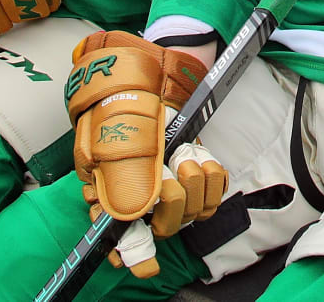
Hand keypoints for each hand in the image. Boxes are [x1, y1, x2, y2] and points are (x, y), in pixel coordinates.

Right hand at [65, 31, 224, 277]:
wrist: (153, 65)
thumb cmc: (125, 96)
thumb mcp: (112, 135)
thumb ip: (119, 177)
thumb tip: (128, 216)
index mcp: (110, 188)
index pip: (122, 237)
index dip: (134, 252)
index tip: (144, 259)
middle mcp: (140, 190)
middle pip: (165, 226)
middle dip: (173, 202)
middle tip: (169, 172)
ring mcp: (169, 179)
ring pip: (192, 211)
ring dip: (193, 182)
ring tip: (184, 155)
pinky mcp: (194, 166)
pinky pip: (213, 192)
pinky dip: (212, 176)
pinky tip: (202, 158)